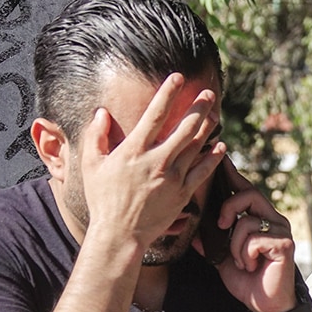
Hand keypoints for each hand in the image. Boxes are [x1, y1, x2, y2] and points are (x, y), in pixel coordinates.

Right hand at [79, 73, 224, 247]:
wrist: (120, 234)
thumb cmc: (103, 199)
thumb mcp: (91, 165)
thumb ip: (96, 136)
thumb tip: (101, 112)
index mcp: (134, 151)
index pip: (154, 115)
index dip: (168, 94)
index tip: (178, 78)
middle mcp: (157, 161)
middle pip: (184, 128)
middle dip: (198, 108)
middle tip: (209, 94)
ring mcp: (172, 178)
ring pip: (196, 147)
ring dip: (207, 128)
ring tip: (216, 114)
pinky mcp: (183, 195)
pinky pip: (202, 172)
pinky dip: (212, 158)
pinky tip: (220, 147)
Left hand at [193, 158, 297, 311]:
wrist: (266, 305)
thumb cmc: (247, 280)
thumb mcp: (222, 258)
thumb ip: (210, 240)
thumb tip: (190, 228)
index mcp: (258, 218)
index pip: (244, 189)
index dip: (232, 175)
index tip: (220, 158)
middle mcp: (272, 219)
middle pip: (248, 194)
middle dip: (228, 208)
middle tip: (221, 226)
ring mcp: (280, 230)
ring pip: (246, 220)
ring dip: (234, 244)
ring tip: (240, 260)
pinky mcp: (284, 243)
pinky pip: (254, 239)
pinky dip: (244, 255)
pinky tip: (251, 266)